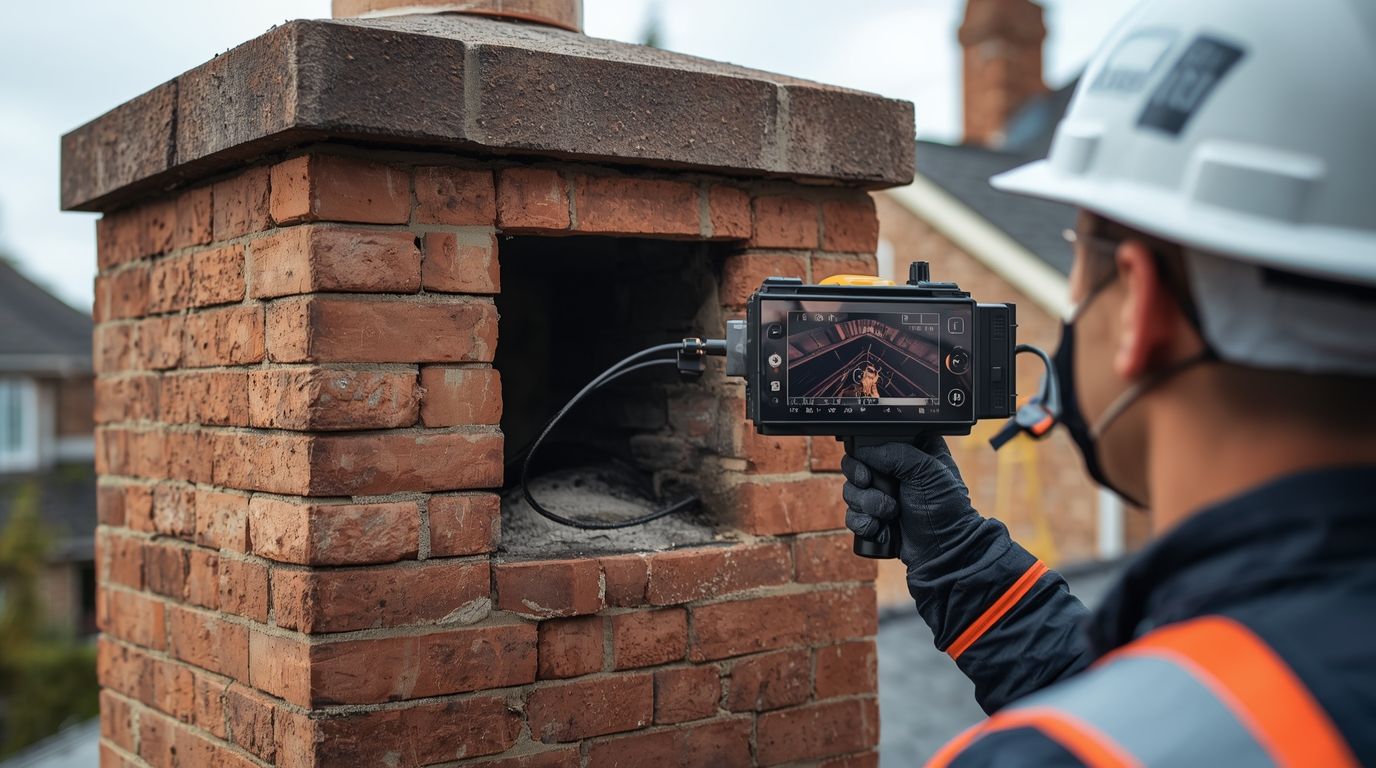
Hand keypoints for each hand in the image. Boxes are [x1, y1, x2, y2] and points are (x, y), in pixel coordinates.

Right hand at [841, 435, 979, 566]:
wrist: (945, 550)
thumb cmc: (945, 507)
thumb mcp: (927, 471)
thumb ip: (896, 453)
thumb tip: (864, 451)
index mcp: (908, 452)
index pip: (874, 440)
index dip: (866, 450)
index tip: (869, 462)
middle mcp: (892, 471)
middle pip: (854, 464)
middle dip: (860, 478)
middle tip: (869, 483)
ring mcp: (881, 495)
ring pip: (850, 491)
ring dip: (866, 503)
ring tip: (889, 513)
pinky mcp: (874, 518)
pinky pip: (851, 515)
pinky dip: (861, 522)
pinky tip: (879, 527)